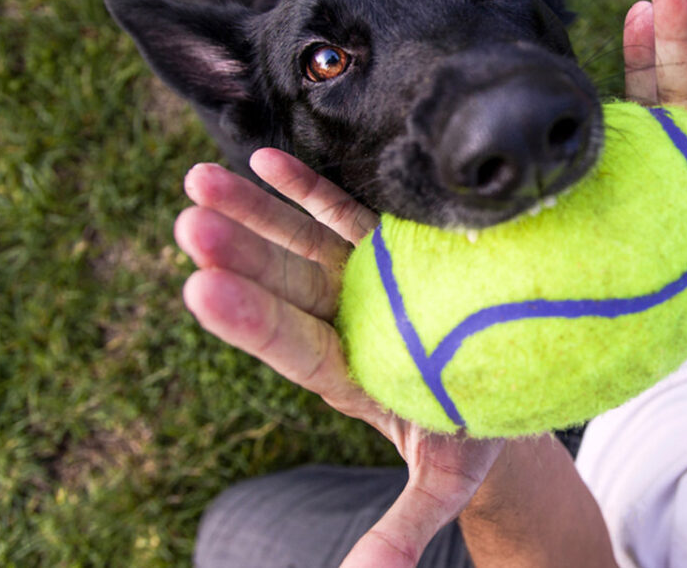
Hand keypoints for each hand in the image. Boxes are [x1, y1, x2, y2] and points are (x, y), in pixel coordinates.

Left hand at [175, 153, 502, 567]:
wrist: (498, 380)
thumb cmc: (470, 434)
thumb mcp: (444, 480)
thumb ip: (400, 526)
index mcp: (348, 375)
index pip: (290, 345)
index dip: (248, 319)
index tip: (199, 289)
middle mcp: (343, 322)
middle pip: (281, 286)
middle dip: (238, 254)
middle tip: (188, 224)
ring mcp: (358, 280)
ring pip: (297, 242)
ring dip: (251, 211)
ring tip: (197, 180)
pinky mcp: (384, 247)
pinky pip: (340, 213)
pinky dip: (304, 188)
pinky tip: (263, 160)